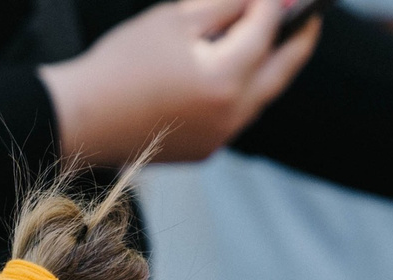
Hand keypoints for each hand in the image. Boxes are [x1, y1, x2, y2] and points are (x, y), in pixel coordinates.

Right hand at [39, 0, 318, 166]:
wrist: (80, 120)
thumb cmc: (121, 65)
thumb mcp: (175, 19)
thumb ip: (226, 4)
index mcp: (227, 77)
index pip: (267, 28)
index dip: (275, 2)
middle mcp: (232, 113)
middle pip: (282, 70)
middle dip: (299, 41)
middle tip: (312, 18)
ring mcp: (220, 137)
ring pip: (261, 96)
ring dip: (271, 68)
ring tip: (275, 42)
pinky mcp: (204, 150)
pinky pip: (236, 116)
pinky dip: (242, 91)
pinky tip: (235, 73)